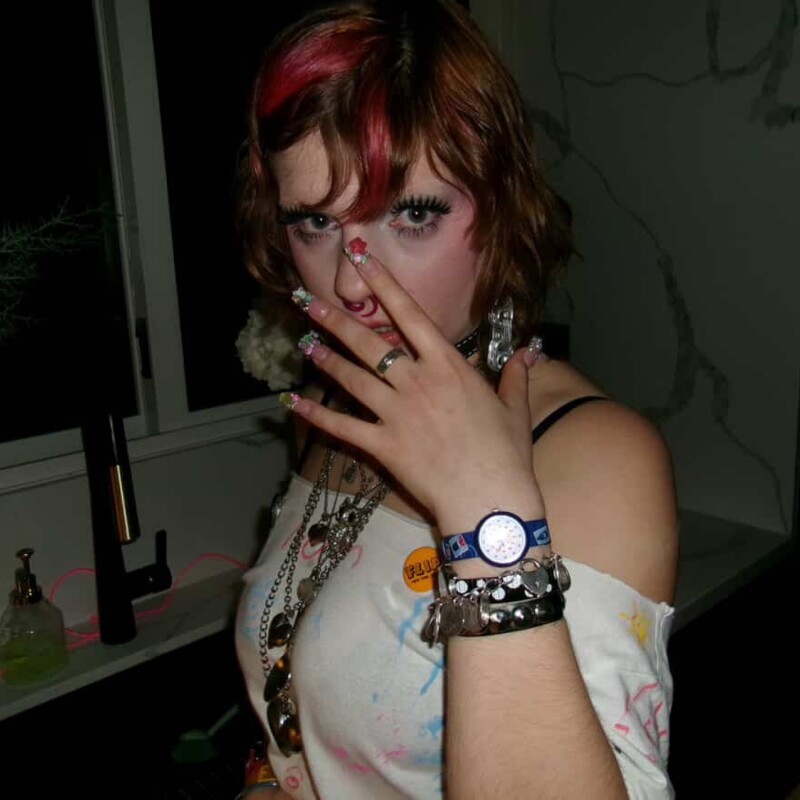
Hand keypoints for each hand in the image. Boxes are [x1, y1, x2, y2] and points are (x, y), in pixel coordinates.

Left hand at [287, 253, 544, 535]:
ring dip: (325, 358)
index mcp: (448, 365)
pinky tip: (291, 403)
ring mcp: (396, 412)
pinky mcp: (383, 444)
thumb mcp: (515, 408)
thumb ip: (516, 375)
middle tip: (308, 302)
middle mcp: (416, 381)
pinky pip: (342, 426)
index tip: (360, 259)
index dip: (383, 283)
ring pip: (351, 377)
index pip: (409, 313)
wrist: (491, 499)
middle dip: (336, 320)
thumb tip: (529, 351)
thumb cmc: (507, 453)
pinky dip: (315, 415)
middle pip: (369, 343)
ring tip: (303, 342)